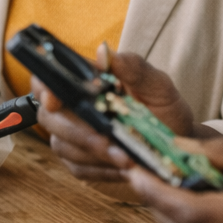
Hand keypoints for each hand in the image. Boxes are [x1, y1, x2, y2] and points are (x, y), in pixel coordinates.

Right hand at [42, 44, 201, 182]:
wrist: (179, 147)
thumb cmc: (165, 111)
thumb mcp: (158, 86)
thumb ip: (133, 68)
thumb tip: (104, 52)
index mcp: (86, 81)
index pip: (47, 78)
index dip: (43, 88)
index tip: (54, 100)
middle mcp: (72, 106)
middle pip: (50, 117)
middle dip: (80, 133)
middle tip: (111, 143)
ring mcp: (72, 135)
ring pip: (63, 146)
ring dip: (94, 155)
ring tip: (127, 159)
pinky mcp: (79, 161)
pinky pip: (77, 168)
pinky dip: (101, 170)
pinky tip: (123, 168)